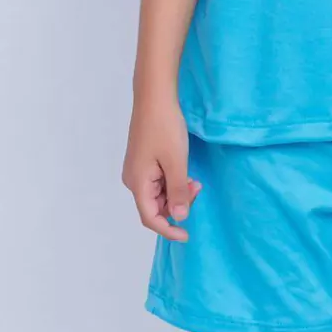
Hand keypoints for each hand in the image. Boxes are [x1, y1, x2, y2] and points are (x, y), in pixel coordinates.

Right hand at [122, 93, 202, 242]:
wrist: (155, 97)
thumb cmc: (165, 127)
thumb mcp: (176, 162)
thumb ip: (178, 192)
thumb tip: (179, 217)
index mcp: (137, 183)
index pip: (150, 218)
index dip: (168, 229)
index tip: (187, 235)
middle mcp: (133, 179)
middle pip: (155, 205)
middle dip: (177, 205)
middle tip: (197, 189)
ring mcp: (137, 168)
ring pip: (158, 192)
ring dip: (177, 191)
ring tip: (195, 179)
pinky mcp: (144, 159)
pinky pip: (158, 180)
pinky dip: (173, 180)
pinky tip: (185, 172)